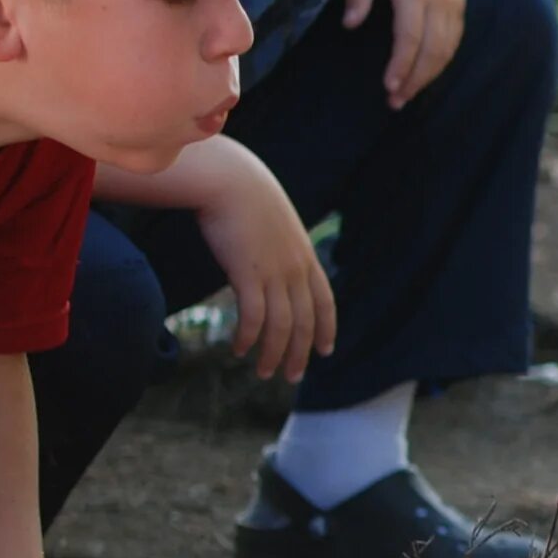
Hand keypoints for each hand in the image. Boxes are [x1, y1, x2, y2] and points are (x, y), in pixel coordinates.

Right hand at [195, 139, 335, 379]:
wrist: (230, 180)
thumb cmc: (245, 198)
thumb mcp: (273, 224)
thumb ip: (278, 248)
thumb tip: (269, 263)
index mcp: (305, 257)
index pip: (325, 302)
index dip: (327, 329)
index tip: (326, 351)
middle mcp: (295, 268)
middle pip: (305, 322)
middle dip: (299, 354)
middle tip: (291, 377)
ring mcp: (274, 272)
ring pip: (281, 326)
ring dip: (273, 354)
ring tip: (264, 372)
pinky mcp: (248, 274)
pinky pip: (253, 317)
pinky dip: (249, 337)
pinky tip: (240, 350)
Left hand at [343, 0, 467, 106]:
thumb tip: (350, 26)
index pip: (410, 38)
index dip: (401, 65)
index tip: (389, 86)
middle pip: (433, 51)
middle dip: (415, 80)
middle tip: (397, 101)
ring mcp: (454, 3)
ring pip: (447, 49)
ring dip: (429, 75)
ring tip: (409, 93)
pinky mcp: (460, 4)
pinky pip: (454, 40)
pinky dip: (441, 60)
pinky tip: (426, 72)